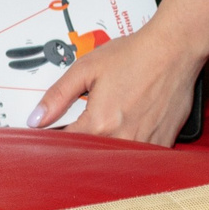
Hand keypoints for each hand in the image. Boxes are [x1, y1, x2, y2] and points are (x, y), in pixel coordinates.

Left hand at [30, 23, 203, 145]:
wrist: (173, 51)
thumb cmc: (134, 56)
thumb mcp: (86, 69)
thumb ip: (58, 96)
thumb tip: (35, 119)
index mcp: (100, 124)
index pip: (67, 145)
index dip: (57, 139)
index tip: (56, 133)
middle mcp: (123, 141)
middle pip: (91, 155)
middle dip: (83, 144)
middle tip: (88, 122)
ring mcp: (145, 146)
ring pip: (115, 158)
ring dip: (107, 147)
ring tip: (113, 121)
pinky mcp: (163, 145)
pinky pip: (140, 157)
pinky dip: (130, 148)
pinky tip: (131, 126)